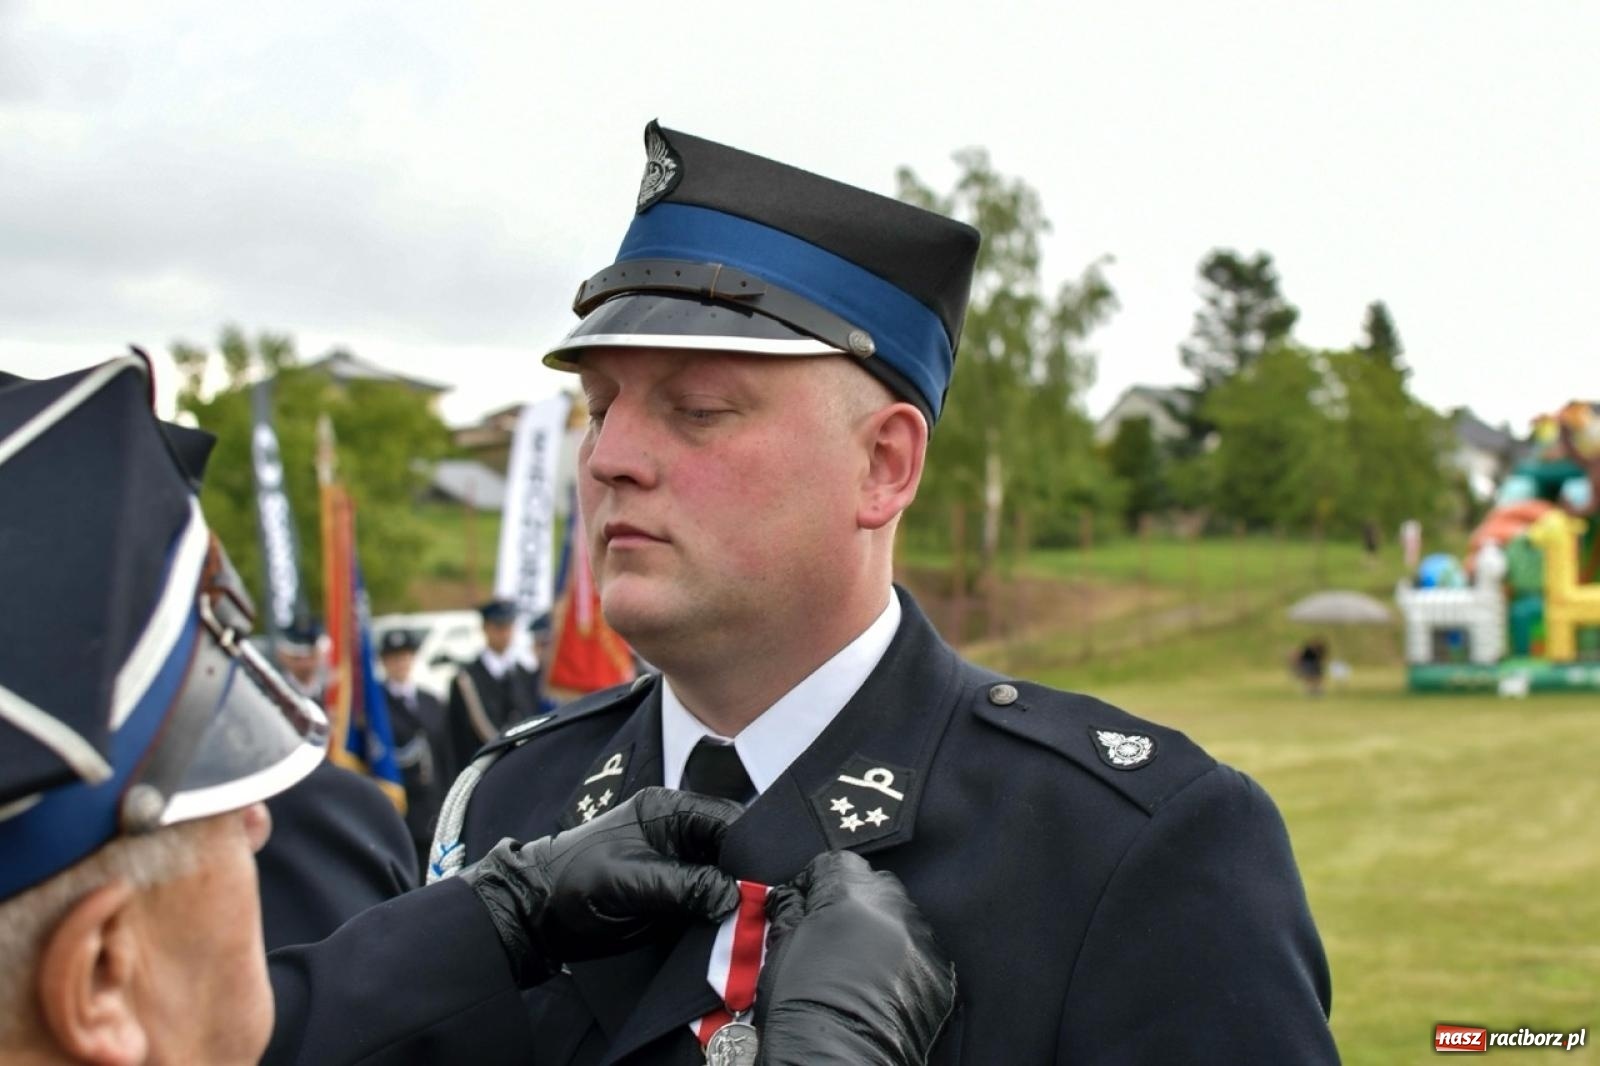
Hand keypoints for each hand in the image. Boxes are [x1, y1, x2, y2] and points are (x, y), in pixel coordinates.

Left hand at [461, 787, 741, 985]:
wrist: (539, 913)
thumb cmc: (575, 880)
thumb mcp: (630, 879)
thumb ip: (683, 884)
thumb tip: (734, 895)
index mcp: (668, 811)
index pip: (725, 819)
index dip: (749, 845)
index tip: (768, 876)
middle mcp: (678, 835)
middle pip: (730, 849)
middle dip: (747, 875)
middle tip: (768, 903)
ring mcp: (678, 866)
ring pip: (723, 878)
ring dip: (737, 899)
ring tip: (758, 920)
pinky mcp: (675, 896)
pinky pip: (708, 903)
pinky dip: (721, 917)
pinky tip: (736, 931)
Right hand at [756, 852, 955, 1065]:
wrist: (838, 1059)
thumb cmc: (801, 1005)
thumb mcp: (780, 948)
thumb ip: (790, 910)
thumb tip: (792, 895)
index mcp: (850, 893)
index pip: (836, 863)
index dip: (816, 882)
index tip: (805, 903)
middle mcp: (894, 908)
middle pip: (874, 885)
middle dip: (854, 902)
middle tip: (833, 934)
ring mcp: (923, 940)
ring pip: (902, 918)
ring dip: (883, 931)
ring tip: (860, 965)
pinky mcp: (941, 972)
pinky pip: (922, 952)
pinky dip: (905, 962)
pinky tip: (883, 986)